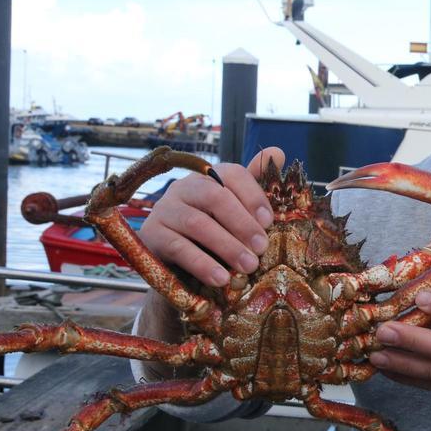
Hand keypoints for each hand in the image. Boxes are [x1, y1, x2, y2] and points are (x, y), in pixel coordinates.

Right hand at [139, 148, 285, 286]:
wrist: (177, 268)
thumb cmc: (214, 235)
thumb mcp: (236, 214)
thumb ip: (255, 186)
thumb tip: (279, 152)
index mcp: (209, 177)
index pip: (232, 174)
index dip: (253, 195)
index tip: (269, 222)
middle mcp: (184, 187)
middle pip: (214, 197)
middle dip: (242, 224)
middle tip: (262, 248)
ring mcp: (164, 209)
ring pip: (197, 224)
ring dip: (227, 246)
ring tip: (248, 267)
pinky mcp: (151, 235)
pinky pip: (178, 248)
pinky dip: (202, 264)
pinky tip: (221, 278)